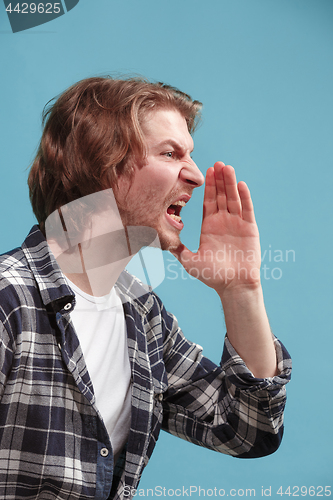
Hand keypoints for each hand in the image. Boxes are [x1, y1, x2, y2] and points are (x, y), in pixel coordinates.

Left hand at [172, 162, 260, 295]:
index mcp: (210, 227)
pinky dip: (244, 197)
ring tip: (227, 168)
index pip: (209, 202)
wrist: (233, 286)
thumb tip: (159, 242)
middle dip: (219, 180)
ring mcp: (237, 224)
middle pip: (221, 196)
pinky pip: (247, 210)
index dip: (208, 187)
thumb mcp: (189, 261)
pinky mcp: (250, 229)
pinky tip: (240, 184)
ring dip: (230, 183)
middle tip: (216, 163)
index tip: (205, 171)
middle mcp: (223, 222)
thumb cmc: (212, 276)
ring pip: (233, 199)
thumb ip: (177, 250)